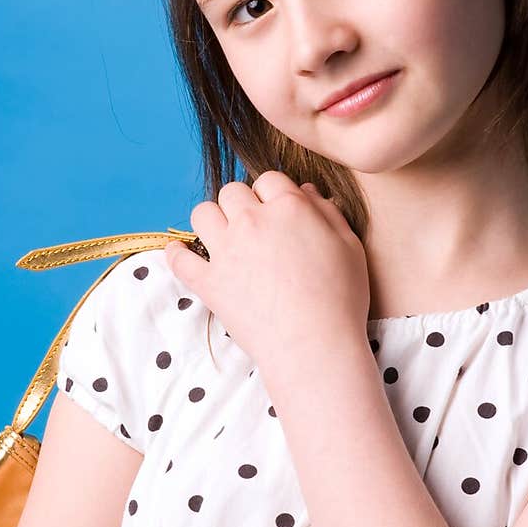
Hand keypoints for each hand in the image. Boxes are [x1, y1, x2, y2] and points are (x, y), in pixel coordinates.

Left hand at [163, 171, 370, 376]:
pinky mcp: (208, 282)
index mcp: (289, 207)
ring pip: (202, 213)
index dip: (273, 193)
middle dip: (242, 204)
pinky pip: (179, 258)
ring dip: (212, 220)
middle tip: (253, 227)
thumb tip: (308, 191)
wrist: (315, 347)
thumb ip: (328, 213)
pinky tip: (184, 254)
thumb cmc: (340, 300)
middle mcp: (252, 221)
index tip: (277, 211)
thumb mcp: (350, 247)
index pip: (269, 179)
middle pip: (232, 192)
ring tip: (223, 237)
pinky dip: (177, 254)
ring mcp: (226, 251)